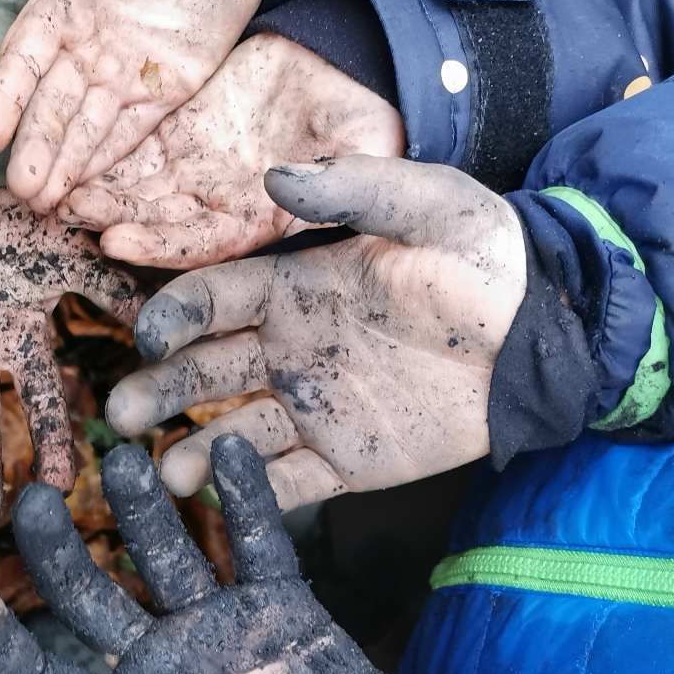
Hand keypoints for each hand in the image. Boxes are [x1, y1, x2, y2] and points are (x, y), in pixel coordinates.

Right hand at [0, 0, 261, 214]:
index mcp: (62, 0)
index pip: (21, 58)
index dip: (3, 99)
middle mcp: (87, 43)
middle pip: (53, 104)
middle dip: (36, 147)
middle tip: (19, 191)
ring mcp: (128, 65)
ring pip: (90, 124)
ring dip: (68, 163)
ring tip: (46, 203)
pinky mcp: (171, 81)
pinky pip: (138, 125)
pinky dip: (115, 154)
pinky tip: (94, 185)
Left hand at [0, 438, 395, 673]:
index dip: (6, 642)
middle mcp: (163, 670)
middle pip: (93, 603)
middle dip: (60, 553)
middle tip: (31, 500)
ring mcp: (219, 634)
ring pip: (167, 559)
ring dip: (144, 511)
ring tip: (120, 459)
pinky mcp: (281, 611)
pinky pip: (257, 544)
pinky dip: (245, 498)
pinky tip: (223, 446)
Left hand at [65, 34, 405, 266]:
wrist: (348, 64)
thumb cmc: (368, 112)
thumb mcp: (367, 145)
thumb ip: (341, 178)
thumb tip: (296, 193)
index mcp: (263, 220)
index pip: (203, 243)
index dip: (158, 245)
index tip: (116, 242)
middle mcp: (221, 205)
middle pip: (156, 220)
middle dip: (110, 219)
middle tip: (64, 217)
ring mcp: (197, 170)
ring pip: (138, 188)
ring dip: (96, 192)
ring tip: (51, 191)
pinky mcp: (181, 133)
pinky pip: (135, 147)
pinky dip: (103, 154)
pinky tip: (66, 155)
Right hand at [106, 155, 525, 507]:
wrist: (549, 335)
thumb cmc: (487, 259)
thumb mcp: (429, 207)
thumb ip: (354, 190)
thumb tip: (275, 175)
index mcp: (293, 289)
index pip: (212, 301)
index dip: (173, 316)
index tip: (149, 335)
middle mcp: (289, 350)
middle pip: (204, 372)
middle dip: (158, 392)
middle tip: (124, 416)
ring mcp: (314, 408)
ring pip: (235, 434)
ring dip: (193, 453)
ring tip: (162, 473)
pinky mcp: (348, 460)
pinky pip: (290, 482)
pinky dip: (255, 492)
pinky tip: (222, 498)